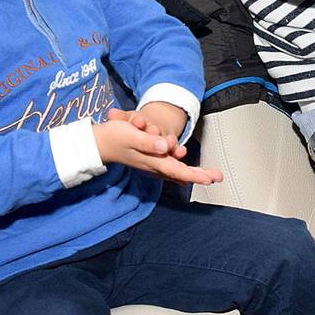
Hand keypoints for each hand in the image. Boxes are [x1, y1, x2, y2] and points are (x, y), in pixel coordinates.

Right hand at [94, 109, 221, 184]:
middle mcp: (153, 165)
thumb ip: (148, 142)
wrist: (97, 143)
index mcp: (152, 160)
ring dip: (192, 173)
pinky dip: (180, 170)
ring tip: (208, 175)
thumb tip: (166, 147)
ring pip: (176, 171)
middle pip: (180, 173)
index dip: (196, 174)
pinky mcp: (148, 160)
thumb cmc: (113, 137)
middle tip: (217, 177)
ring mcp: (150, 164)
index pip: (178, 170)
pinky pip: (168, 168)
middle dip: (199, 175)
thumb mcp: (131, 135)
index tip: (211, 178)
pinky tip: (186, 172)